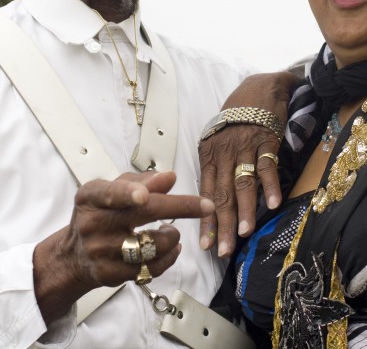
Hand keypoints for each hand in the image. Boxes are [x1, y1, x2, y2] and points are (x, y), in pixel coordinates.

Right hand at [34, 171, 213, 323]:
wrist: (73, 256)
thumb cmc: (100, 213)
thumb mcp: (112, 190)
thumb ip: (142, 181)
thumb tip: (170, 177)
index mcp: (91, 197)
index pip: (110, 193)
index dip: (127, 193)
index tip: (145, 195)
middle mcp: (93, 224)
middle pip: (141, 215)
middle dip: (179, 208)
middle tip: (205, 206)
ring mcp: (101, 252)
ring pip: (151, 245)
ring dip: (172, 236)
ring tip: (172, 230)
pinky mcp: (111, 275)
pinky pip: (150, 268)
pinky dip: (169, 256)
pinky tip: (171, 248)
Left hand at [198, 72, 295, 256]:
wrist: (260, 86)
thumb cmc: (237, 116)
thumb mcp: (218, 138)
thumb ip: (217, 166)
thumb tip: (215, 199)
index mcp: (209, 152)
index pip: (205, 191)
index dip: (206, 219)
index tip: (206, 245)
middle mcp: (224, 151)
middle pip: (222, 192)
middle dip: (223, 224)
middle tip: (224, 250)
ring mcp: (246, 145)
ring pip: (243, 182)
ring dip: (244, 209)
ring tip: (245, 232)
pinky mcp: (266, 138)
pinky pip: (267, 165)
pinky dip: (269, 184)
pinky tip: (272, 204)